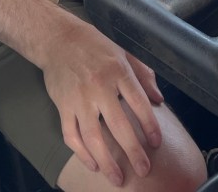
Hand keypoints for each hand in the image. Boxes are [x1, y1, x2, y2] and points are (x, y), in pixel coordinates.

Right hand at [42, 16, 164, 185]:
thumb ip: (143, 75)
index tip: (156, 143)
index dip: (149, 125)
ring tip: (117, 178)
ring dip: (106, 161)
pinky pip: (71, 136)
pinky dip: (81, 153)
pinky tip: (93, 164)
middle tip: (143, 170)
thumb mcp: (124, 53)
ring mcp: (79, 98)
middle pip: (118, 125)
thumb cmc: (96, 46)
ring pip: (93, 137)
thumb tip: (159, 99)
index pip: (138, 103)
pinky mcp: (62, 106)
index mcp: (118, 71)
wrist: (59, 39)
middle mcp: (99, 86)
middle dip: (133, 151)